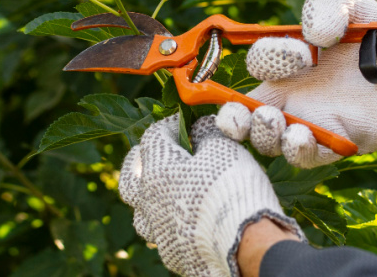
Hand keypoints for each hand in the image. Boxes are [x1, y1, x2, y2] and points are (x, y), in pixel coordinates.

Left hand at [119, 115, 303, 275]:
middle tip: (151, 155)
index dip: (170, 124)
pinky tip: (184, 222)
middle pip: (130, 178)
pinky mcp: (172, 255)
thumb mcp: (223, 148)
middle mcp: (149, 202)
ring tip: (163, 193)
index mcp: (156, 170)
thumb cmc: (231, 188)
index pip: (153, 137)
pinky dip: (170, 225)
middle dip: (139, 163)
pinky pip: (163, 236)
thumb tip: (200, 126)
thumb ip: (206, 132)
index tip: (186, 122)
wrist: (245, 243)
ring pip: (141, 213)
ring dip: (149, 199)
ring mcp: (158, 232)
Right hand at [217, 0, 376, 167]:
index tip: (302, 54)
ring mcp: (309, 124)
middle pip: (244, 116)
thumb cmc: (376, 34)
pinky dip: (297, 150)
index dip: (268, 59)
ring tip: (275, 122)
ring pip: (269, 141)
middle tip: (242, 113)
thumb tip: (314, 35)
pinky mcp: (334, 144)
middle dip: (234, 118)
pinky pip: (306, 157)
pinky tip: (300, 137)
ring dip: (264, 134)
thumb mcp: (350, 6)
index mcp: (285, 65)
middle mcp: (289, 98)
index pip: (257, 66)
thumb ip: (325, 7)